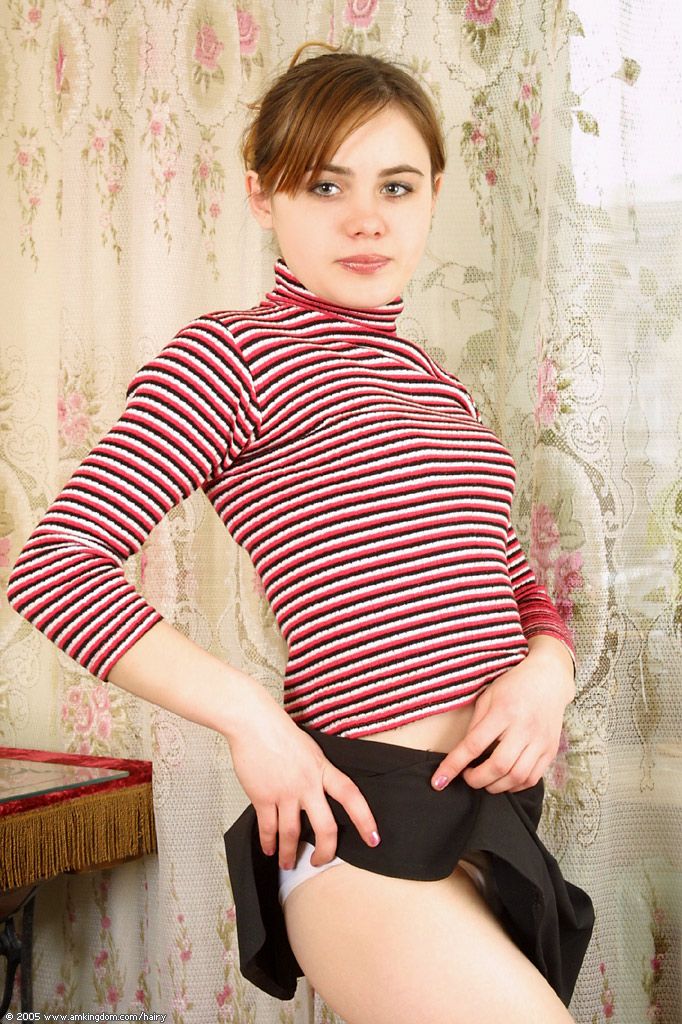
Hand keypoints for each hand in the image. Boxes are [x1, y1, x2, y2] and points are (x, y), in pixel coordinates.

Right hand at [228, 697, 379, 869]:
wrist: (254, 723)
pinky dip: (268, 842)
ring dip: (290, 853)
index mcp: (323, 769)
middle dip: (325, 851)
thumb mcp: (311, 750)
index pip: (351, 796)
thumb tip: (320, 792)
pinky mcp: (263, 797)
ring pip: (292, 834)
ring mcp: (285, 792)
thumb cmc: (280, 732)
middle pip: (325, 827)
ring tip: (288, 863)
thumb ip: (318, 772)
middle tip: (320, 861)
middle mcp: (307, 784)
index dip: (365, 819)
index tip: (373, 838)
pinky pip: (268, 828)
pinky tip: (269, 849)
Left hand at [430, 637, 574, 794]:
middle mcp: (524, 728)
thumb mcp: (487, 697)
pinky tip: (503, 779)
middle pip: (498, 767)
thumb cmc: (513, 686)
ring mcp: (540, 741)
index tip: (439, 781)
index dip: (454, 765)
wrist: (548, 679)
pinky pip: (532, 779)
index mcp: (503, 712)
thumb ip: (475, 725)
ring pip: (516, 777)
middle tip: (467, 776)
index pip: (474, 745)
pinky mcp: (550, 751)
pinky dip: (514, 786)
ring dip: (495, 786)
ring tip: (484, 779)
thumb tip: (463, 753)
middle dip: (476, 780)